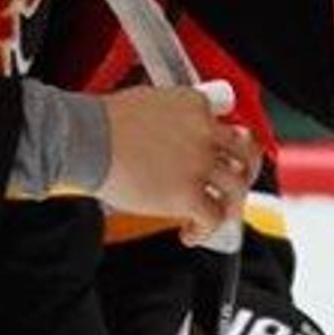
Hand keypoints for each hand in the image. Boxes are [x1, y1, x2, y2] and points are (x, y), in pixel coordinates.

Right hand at [99, 82, 255, 245]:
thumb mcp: (150, 101)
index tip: (217, 155)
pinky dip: (206, 230)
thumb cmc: (104, 122)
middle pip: (246, 153)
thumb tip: (174, 133)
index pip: (227, 123)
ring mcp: (199, 163)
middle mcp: (205, 132)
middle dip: (246, 171)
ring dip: (231, 204)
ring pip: (237, 187)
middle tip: (236, 182)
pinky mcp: (187, 193)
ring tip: (218, 213)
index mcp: (196, 105)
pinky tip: (191, 233)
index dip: (224, 143)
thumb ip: (173, 116)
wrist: (86, 138)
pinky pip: (213, 217)